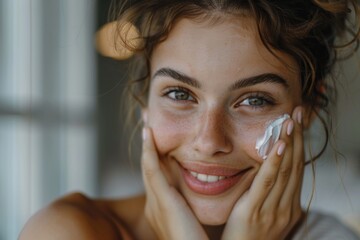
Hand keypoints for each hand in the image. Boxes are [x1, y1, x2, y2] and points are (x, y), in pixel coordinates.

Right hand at [141, 127, 207, 239]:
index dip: (155, 155)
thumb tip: (208, 186)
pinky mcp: (163, 203)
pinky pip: (152, 172)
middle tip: (146, 122)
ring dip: (147, 143)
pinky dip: (149, 152)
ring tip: (146, 122)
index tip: (156, 136)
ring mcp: (156, 203)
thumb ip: (193, 205)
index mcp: (163, 210)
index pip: (157, 176)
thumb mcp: (194, 220)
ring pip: (148, 167)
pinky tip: (150, 134)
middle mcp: (155, 205)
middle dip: (147, 145)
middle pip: (148, 168)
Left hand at [222, 107, 304, 239]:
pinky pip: (266, 184)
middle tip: (298, 113)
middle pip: (295, 166)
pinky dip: (273, 164)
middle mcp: (286, 207)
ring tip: (289, 122)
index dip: (299, 144)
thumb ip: (270, 194)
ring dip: (288, 144)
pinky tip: (277, 146)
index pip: (297, 169)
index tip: (297, 122)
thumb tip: (270, 170)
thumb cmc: (249, 235)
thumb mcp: (266, 213)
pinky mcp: (254, 212)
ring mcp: (272, 210)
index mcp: (290, 206)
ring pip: (284, 172)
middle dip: (296, 138)